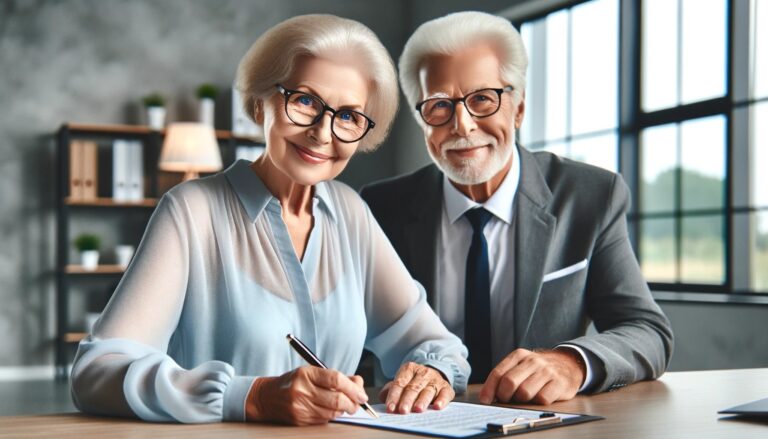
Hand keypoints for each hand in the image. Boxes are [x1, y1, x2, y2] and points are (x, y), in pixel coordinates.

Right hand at [245, 366, 368, 424]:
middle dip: (353, 403)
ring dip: (344, 410)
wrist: (267, 397)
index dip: (353, 388)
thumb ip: (336, 377)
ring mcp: (300, 406)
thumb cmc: (294, 382)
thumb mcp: (312, 372)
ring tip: (345, 405)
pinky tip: (330, 409)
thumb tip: (358, 383)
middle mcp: (302, 390)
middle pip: (337, 399)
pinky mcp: (300, 419)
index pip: (336, 380)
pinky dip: (332, 415)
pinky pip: (324, 419)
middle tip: (358, 403)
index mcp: (306, 374)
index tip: (362, 394)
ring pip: (332, 412)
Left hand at [379, 362, 454, 413]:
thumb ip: (391, 389)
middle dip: (407, 400)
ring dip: (422, 401)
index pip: (399, 383)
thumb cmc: (414, 381)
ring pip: (428, 391)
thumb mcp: (402, 380)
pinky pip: (444, 393)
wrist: (434, 374)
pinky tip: (437, 407)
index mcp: (409, 369)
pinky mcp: (446, 387)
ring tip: (417, 409)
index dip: (394, 396)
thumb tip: (383, 397)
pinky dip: (441, 400)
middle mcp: (422, 373)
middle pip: (413, 388)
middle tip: (402, 410)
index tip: (390, 408)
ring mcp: (435, 380)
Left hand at [479, 348, 584, 404]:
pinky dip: (537, 402)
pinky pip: (542, 399)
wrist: (569, 364)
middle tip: (506, 400)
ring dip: (522, 400)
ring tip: (525, 397)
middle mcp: (533, 361)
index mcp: (519, 355)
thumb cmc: (538, 369)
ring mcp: (547, 371)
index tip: (484, 400)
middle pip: (509, 382)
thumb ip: (505, 376)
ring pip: (524, 392)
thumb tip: (488, 396)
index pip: (498, 373)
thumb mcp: (521, 365)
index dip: (489, 389)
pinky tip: (539, 397)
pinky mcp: (560, 383)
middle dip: (504, 396)